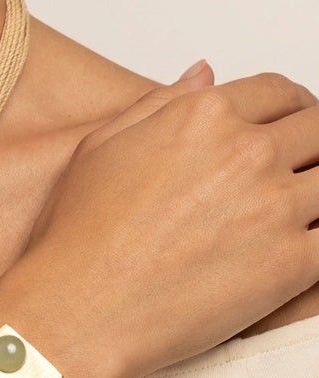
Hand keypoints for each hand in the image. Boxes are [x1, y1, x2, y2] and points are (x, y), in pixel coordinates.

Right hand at [1, 66, 318, 377]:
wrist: (84, 303)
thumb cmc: (81, 229)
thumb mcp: (103, 143)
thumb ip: (161, 102)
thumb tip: (202, 75)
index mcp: (203, 116)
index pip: (280, 91)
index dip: (292, 105)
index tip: (290, 123)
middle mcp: (246, 151)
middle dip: (314, 143)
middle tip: (302, 164)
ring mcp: (275, 206)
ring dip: (318, 190)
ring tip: (296, 209)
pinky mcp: (293, 263)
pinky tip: (300, 244)